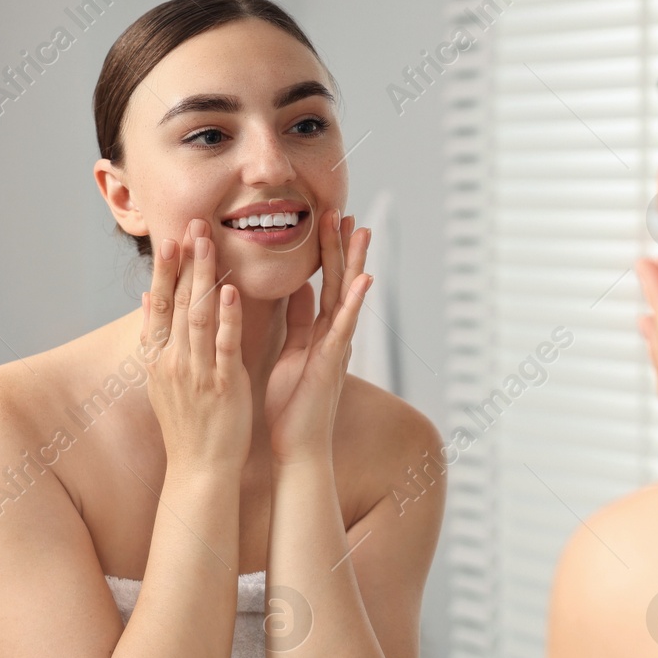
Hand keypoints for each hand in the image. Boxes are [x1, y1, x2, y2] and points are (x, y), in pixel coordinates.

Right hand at [139, 217, 252, 471]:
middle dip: (183, 261)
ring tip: (208, 242)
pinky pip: (222, 346)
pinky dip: (225, 318)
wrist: (199, 469)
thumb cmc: (189, 425)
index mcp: (160, 358)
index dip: (165, 270)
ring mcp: (195, 372)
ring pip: (197, 316)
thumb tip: (147, 302)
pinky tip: (228, 292)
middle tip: (190, 223)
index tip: (170, 237)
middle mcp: (172, 360)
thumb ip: (158, 338)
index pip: (160, 304)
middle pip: (176, 302)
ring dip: (202, 277)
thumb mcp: (163, 380)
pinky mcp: (220, 385)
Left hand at [265, 209, 372, 466]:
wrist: (297, 448)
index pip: (324, 282)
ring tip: (359, 230)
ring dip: (353, 263)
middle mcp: (333, 336)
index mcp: (319, 332)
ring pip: (347, 296)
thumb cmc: (292, 407)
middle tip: (343, 209)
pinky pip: (344, 327)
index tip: (326, 218)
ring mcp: (336, 348)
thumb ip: (297, 321)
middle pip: (339, 281)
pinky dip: (355, 302)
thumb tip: (300, 288)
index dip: (325, 251)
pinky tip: (365, 278)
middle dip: (340, 246)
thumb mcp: (291, 353)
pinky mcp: (332, 363)